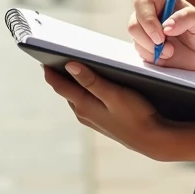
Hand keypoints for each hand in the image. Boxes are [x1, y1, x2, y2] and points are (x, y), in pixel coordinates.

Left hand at [44, 63, 172, 159]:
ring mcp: (91, 119)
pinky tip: (92, 83)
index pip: (59, 85)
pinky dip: (84, 90)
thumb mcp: (114, 94)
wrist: (152, 140)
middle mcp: (83, 113)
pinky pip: (86, 102)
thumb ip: (91, 80)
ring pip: (76, 96)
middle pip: (66, 89)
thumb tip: (69, 65)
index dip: (49, 69)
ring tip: (72, 64)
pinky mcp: (101, 121)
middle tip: (56, 54)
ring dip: (73, 82)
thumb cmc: (136, 114)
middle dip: (60, 73)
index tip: (41, 54)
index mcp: (83, 105)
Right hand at [128, 0, 194, 73]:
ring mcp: (147, 32)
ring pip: (135, 39)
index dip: (147, 18)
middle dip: (148, 38)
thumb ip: (185, 17)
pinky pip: (140, 52)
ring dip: (152, 48)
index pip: (142, 3)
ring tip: (170, 51)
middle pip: (133, 22)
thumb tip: (166, 26)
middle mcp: (151, 15)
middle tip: (165, 45)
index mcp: (161, 2)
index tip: (161, 34)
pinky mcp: (146, 47)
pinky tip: (166, 55)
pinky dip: (152, 56)